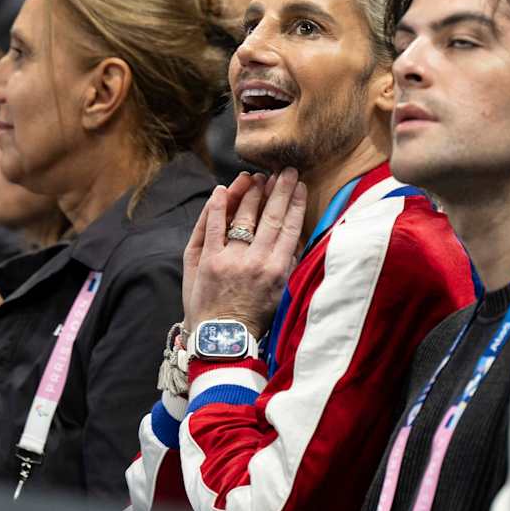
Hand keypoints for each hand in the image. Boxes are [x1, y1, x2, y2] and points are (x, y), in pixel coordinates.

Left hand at [183, 168, 306, 340]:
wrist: (222, 339)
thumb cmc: (253, 319)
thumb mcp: (282, 295)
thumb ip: (290, 266)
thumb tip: (297, 238)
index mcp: (278, 270)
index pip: (291, 229)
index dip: (297, 204)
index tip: (301, 186)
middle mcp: (257, 261)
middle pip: (272, 217)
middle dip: (280, 191)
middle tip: (286, 171)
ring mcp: (231, 259)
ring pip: (244, 217)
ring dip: (252, 193)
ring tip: (258, 177)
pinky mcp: (208, 260)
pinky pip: (213, 226)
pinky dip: (217, 206)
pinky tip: (222, 189)